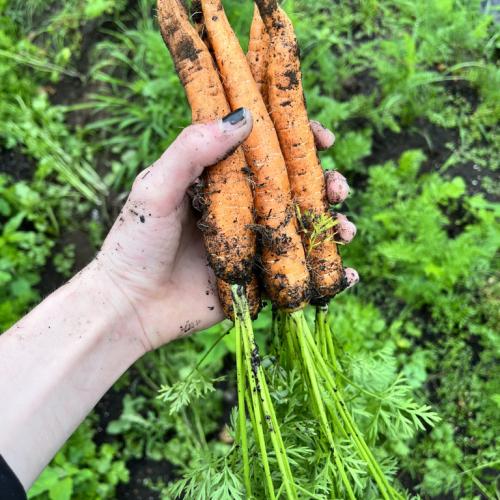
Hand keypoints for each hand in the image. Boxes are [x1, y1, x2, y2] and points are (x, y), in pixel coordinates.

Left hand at [93, 111, 357, 350]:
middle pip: (296, 188)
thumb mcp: (156, 188)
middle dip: (326, 184)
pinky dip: (328, 273)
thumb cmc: (136, 242)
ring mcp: (255, 244)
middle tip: (337, 189)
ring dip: (334, 224)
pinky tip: (346, 273)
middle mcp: (244, 207)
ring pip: (305, 227)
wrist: (131, 306)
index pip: (268, 149)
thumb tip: (244, 117)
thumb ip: (192, 150)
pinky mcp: (260, 279)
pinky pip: (301, 272)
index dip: (299, 140)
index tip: (323, 138)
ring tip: (346, 229)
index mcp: (223, 179)